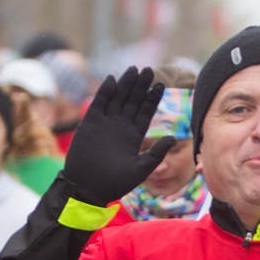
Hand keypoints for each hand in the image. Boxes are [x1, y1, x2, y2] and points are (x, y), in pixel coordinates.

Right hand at [61, 66, 172, 205]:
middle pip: (133, 101)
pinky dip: (105, 91)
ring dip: (125, 84)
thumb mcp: (140, 170)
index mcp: (134, 136)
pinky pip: (99, 103)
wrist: (88, 188)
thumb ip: (156, 154)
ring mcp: (105, 123)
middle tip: (148, 70)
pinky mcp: (90, 123)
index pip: (145, 112)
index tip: (160, 84)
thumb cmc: (114, 184)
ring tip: (134, 70)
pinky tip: (113, 80)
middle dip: (140, 86)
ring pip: (117, 98)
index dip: (152, 98)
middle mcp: (121, 126)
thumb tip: (172, 138)